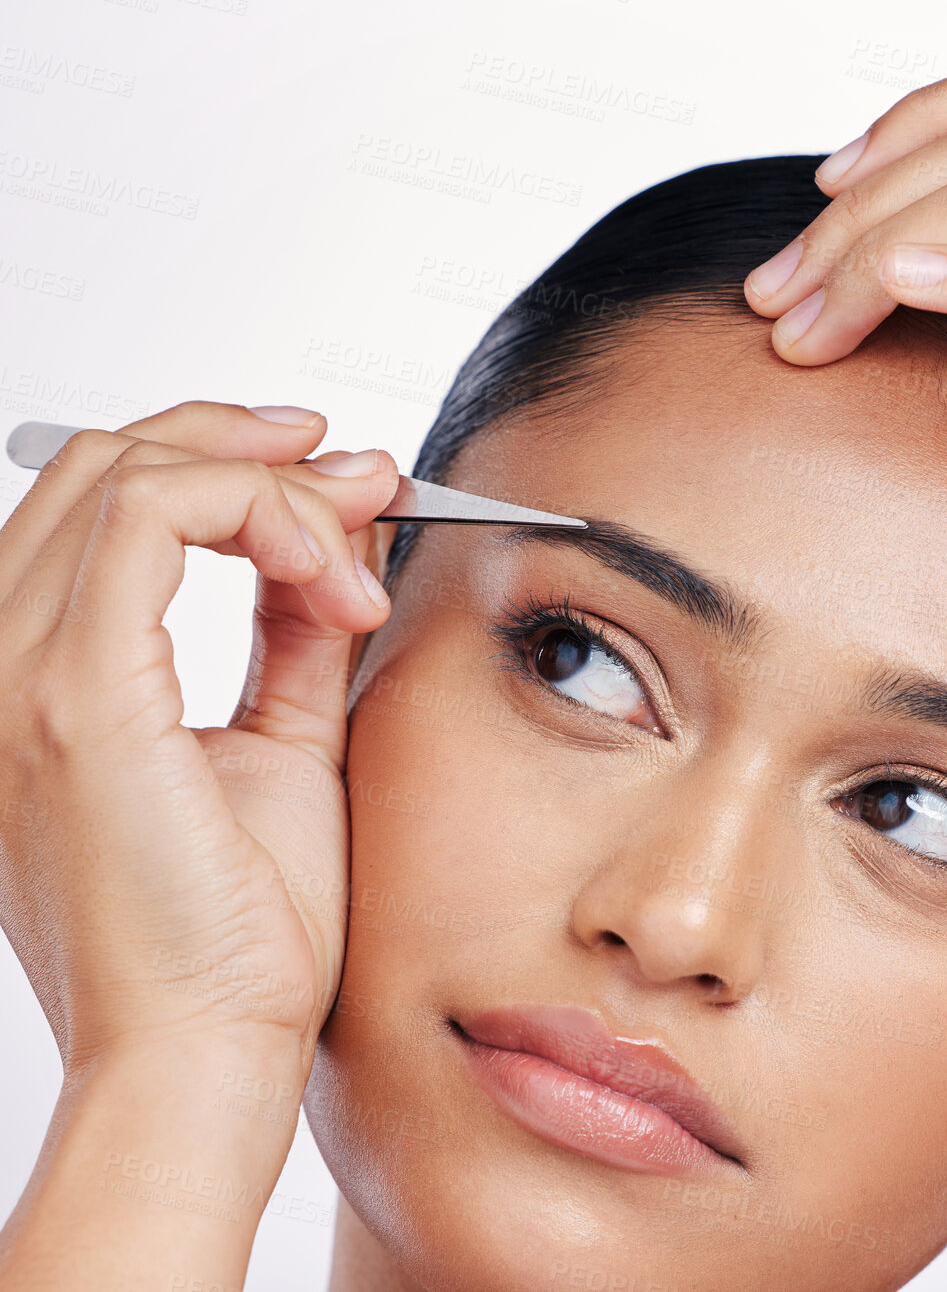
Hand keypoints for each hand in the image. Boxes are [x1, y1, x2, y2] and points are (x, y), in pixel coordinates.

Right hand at [0, 401, 397, 1075]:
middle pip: (111, 464)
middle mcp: (5, 663)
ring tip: (362, 528)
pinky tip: (338, 576)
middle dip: (253, 447)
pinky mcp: (74, 691)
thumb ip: (295, 635)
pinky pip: (155, 517)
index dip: (230, 466)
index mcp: (44, 678)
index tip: (341, 485)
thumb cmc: (241, 929)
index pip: (109, 506)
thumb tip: (336, 542)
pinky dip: (264, 515)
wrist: (212, 1048)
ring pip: (132, 472)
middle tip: (362, 474)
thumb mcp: (282, 742)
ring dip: (271, 480)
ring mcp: (22, 673)